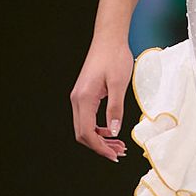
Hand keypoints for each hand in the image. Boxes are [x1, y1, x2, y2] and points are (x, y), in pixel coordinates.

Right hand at [71, 29, 131, 160]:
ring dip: (100, 138)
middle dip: (100, 146)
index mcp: (84, 98)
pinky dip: (98, 128)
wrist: (109, 39)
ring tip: (118, 145)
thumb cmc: (114, 57)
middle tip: (119, 153)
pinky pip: (87, 117)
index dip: (100, 148)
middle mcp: (77, 99)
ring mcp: (79, 97)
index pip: (87, 132)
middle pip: (82, 133)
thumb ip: (115, 109)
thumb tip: (114, 132)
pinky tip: (111, 130)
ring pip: (84, 126)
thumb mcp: (119, 84)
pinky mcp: (84, 94)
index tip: (114, 155)